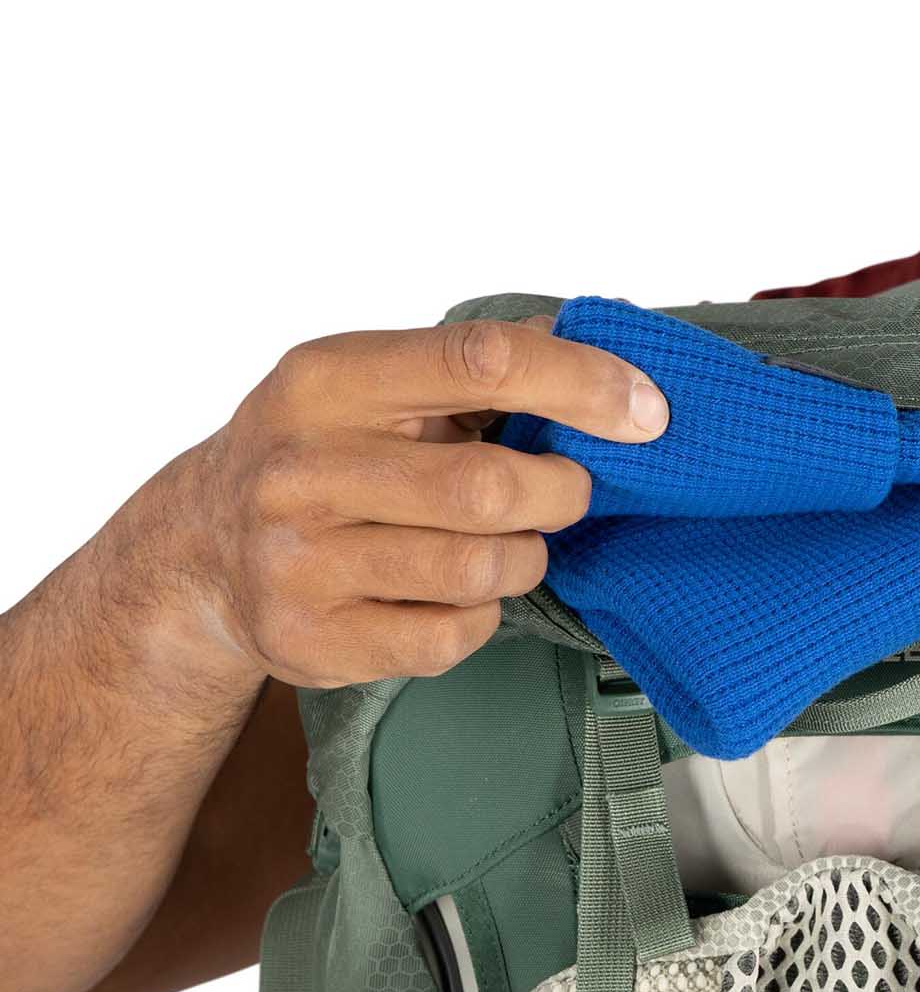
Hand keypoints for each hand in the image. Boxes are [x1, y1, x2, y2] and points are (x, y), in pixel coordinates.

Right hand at [145, 312, 666, 689]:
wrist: (200, 554)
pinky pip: (455, 635)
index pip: (478, 360)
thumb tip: (607, 350)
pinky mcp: (317, 640)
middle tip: (565, 490)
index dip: (580, 384)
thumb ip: (477, 366)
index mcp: (325, 379)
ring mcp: (300, 560)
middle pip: (490, 487)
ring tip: (509, 543)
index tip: (647, 412)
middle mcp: (301, 468)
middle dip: (560, 493)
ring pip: (482, 569)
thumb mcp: (371, 386)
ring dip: (525, 558)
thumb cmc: (322, 455)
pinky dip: (483, 616)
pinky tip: (455, 593)